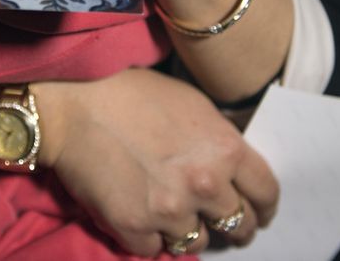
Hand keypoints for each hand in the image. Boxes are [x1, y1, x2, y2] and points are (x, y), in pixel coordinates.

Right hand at [40, 69, 277, 256]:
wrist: (74, 104)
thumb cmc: (131, 94)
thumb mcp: (192, 105)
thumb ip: (219, 140)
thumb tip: (234, 168)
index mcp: (225, 149)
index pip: (266, 194)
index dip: (264, 207)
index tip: (258, 212)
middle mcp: (204, 184)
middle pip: (239, 226)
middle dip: (233, 226)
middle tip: (220, 222)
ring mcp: (169, 210)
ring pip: (196, 241)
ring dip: (188, 230)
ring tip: (171, 212)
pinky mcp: (134, 226)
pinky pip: (155, 248)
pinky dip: (149, 236)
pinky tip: (140, 213)